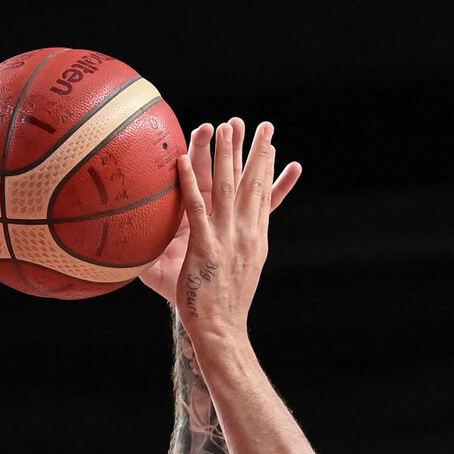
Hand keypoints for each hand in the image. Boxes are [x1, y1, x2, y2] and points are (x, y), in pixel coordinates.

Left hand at [173, 119, 299, 343]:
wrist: (221, 330)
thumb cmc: (224, 307)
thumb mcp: (238, 273)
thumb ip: (235, 251)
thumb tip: (230, 240)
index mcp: (256, 238)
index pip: (265, 196)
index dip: (268, 169)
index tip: (271, 145)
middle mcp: (246, 233)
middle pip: (251, 183)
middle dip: (255, 151)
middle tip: (260, 124)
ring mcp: (226, 237)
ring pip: (225, 187)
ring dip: (225, 154)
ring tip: (226, 126)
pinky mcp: (205, 246)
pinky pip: (194, 207)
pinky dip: (187, 182)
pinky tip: (182, 160)